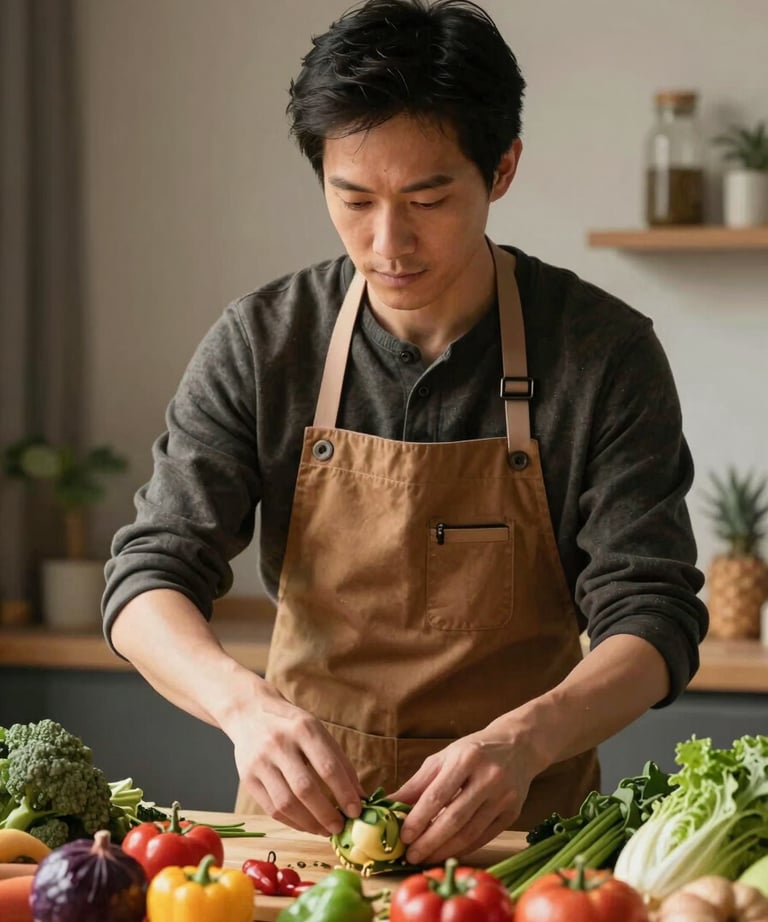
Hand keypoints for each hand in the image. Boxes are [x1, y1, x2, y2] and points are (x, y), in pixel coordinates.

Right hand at [226, 683, 364, 836]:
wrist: (249, 713)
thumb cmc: (291, 725)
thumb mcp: (318, 731)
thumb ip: (339, 762)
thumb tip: (359, 796)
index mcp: (304, 728)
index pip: (328, 767)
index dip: (345, 793)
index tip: (356, 811)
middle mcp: (279, 744)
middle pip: (305, 789)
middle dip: (326, 814)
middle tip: (340, 827)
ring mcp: (260, 762)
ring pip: (286, 804)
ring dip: (309, 823)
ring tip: (324, 830)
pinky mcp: (247, 778)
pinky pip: (272, 809)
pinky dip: (292, 822)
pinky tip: (306, 824)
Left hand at [388, 728, 536, 864]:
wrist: (518, 746)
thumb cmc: (473, 752)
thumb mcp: (443, 758)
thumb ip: (418, 783)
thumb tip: (390, 804)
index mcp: (466, 759)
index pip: (437, 795)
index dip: (419, 818)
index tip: (403, 836)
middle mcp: (488, 778)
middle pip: (454, 818)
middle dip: (430, 841)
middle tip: (411, 855)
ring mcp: (503, 797)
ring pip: (470, 832)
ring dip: (445, 850)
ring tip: (425, 858)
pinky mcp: (513, 813)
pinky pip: (484, 837)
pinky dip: (464, 848)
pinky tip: (448, 853)